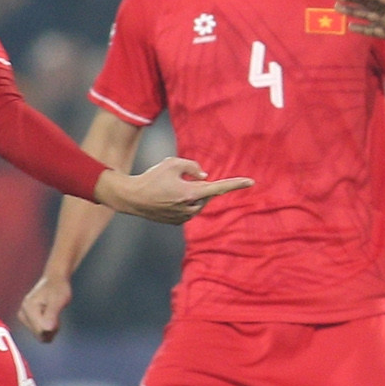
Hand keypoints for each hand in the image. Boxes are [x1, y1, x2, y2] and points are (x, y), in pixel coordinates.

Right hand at [19, 274, 71, 342]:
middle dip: (51, 329)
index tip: (57, 315)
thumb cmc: (58, 288)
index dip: (53, 328)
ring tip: (53, 313)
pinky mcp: (26, 319)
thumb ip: (52, 314)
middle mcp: (22, 313)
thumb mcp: (58, 300)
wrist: (55, 280)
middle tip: (56, 314)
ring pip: (40, 335)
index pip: (41, 331)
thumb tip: (48, 329)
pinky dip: (47, 326)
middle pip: (39, 335)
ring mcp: (23, 316)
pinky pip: (39, 332)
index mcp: (28, 308)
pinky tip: (49, 316)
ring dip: (50, 328)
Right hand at [96, 157, 253, 224]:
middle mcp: (191, 208)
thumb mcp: (172, 163)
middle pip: (206, 193)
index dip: (236, 183)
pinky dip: (183, 202)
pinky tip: (167, 198)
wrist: (132, 197)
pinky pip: (189, 209)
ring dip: (191, 193)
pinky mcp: (177, 222)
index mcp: (192, 193)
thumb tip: (205, 176)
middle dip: (198, 184)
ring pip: (198, 202)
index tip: (251, 181)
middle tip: (179, 179)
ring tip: (169, 189)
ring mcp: (184, 217)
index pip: (219, 187)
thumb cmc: (152, 177)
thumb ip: (193, 166)